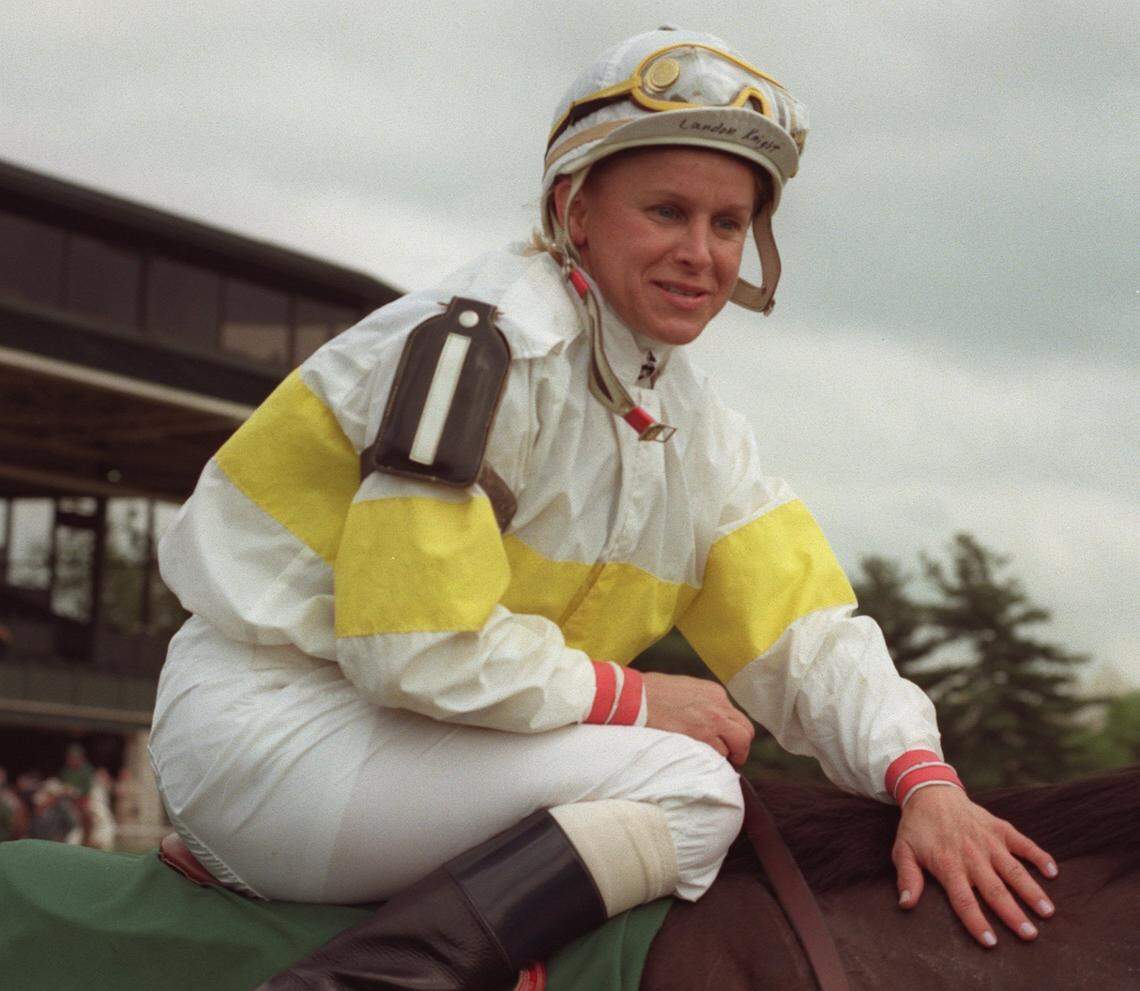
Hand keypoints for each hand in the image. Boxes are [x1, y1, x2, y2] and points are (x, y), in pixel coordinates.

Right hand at [642, 672, 753, 765]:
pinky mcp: (701, 738)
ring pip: (735, 747)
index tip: (724, 741)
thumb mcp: (684, 688)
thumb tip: (706, 719)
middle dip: (739, 748)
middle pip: (745, 733)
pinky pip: (719, 756)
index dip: (732, 733)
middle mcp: (719, 706)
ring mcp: (712, 723)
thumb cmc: (650, 692)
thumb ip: (702, 702)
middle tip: (729, 758)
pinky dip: (713, 762)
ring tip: (708, 760)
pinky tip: (701, 762)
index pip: (736, 717)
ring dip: (724, 756)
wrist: (634, 697)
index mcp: (714, 692)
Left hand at [892, 784, 1058, 946]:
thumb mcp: (902, 850)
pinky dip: (1039, 856)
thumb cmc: (917, 827)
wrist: (930, 791)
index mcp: (948, 864)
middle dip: (1013, 914)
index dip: (976, 921)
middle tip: (1030, 935)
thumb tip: (906, 905)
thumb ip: (906, 877)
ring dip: (1031, 890)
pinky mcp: (1000, 828)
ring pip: (1013, 870)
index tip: (991, 942)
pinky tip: (1053, 872)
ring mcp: (988, 841)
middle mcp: (971, 855)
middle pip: (994, 890)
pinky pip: (1023, 843)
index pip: (963, 899)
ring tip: (1048, 912)